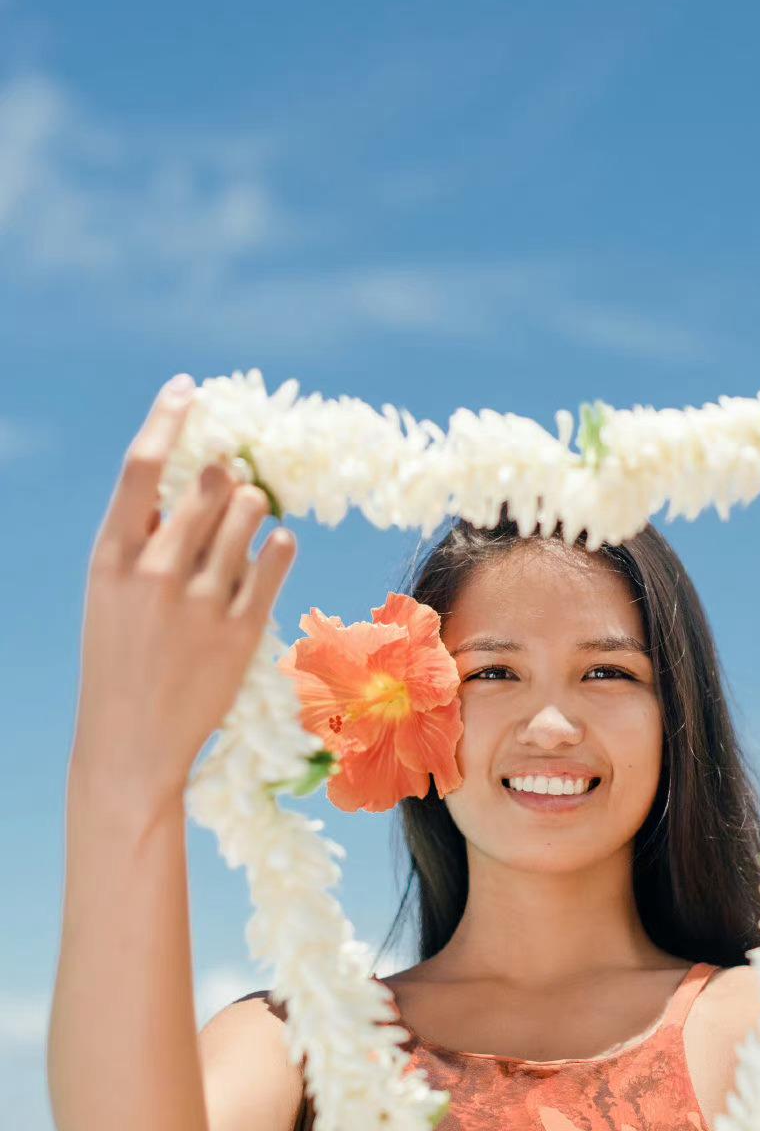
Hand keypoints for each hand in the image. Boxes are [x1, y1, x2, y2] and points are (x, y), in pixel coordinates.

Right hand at [71, 375, 297, 811]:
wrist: (131, 742)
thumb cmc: (120, 659)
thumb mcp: (108, 594)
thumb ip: (139, 537)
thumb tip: (186, 478)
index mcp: (111, 557)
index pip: (142, 467)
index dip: (167, 418)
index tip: (188, 388)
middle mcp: (154, 572)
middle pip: (212, 483)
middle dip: (228, 478)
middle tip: (230, 490)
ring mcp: (201, 601)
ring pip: (252, 511)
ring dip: (256, 508)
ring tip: (246, 530)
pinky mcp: (241, 629)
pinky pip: (278, 555)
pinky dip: (279, 544)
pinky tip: (271, 551)